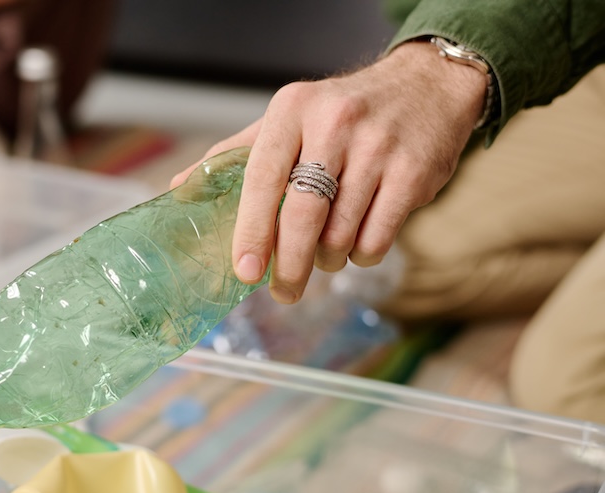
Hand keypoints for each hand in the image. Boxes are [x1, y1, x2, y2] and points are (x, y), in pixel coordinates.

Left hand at [171, 41, 488, 303]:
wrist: (428, 85)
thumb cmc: (341, 111)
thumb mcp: (288, 117)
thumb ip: (235, 155)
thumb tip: (180, 190)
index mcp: (292, 110)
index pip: (262, 178)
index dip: (251, 230)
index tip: (244, 271)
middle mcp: (335, 123)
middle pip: (303, 215)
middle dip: (289, 265)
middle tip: (283, 291)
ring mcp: (378, 147)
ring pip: (340, 233)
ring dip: (328, 259)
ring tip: (325, 254)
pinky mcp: (414, 172)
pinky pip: (378, 237)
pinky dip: (362, 254)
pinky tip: (357, 244)